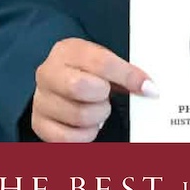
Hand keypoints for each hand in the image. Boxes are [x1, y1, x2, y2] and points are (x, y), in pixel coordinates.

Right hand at [32, 38, 152, 142]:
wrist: (58, 85)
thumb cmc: (87, 73)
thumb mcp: (104, 62)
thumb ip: (125, 72)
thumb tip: (149, 89)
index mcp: (67, 50)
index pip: (100, 62)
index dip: (128, 76)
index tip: (148, 88)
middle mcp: (47, 73)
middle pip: (80, 87)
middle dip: (103, 97)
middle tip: (107, 97)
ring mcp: (40, 100)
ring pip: (78, 116)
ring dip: (97, 117)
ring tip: (97, 110)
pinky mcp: (39, 125)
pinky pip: (67, 139)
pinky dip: (86, 135)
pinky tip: (88, 126)